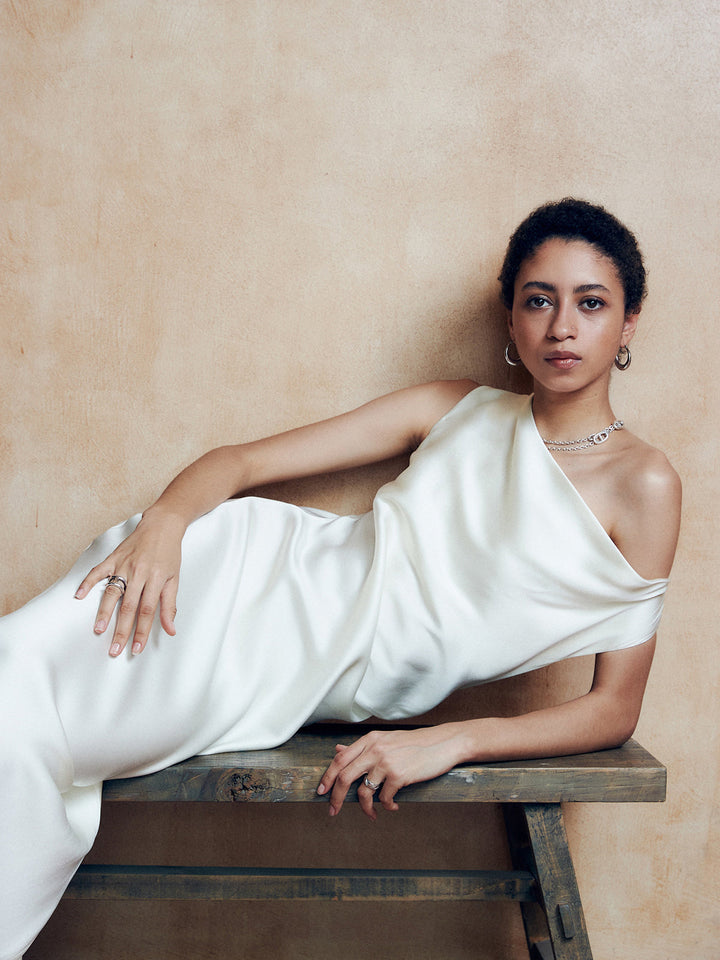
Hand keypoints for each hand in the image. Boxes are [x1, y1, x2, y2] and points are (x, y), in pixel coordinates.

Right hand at [74, 511, 184, 656]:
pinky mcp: (113, 558)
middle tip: (115, 649)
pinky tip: (79, 595)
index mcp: (156, 578)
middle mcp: (139, 572)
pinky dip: (87, 583)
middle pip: (129, 606)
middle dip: (121, 630)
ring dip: (104, 612)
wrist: (161, 526)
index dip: (142, 631)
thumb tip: (171, 630)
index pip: (148, 611)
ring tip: (98, 629)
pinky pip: (98, 571)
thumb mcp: (174, 579)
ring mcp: (124, 564)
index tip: (137, 648)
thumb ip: (169, 606)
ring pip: (112, 592)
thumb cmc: (169, 553)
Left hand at [316, 724, 468, 820]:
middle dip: (336, 798)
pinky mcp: (399, 775)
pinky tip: (393, 807)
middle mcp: (374, 749)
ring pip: (363, 792)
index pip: (339, 759)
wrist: (444, 743)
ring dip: (365, 808)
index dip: (327, 777)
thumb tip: (337, 750)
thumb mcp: (386, 740)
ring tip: (372, 814)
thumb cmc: (416, 743)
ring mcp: (386, 762)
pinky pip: (385, 798)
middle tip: (333, 811)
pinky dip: (387, 807)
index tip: (321, 792)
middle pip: (344, 777)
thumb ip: (362, 747)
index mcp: (369, 739)